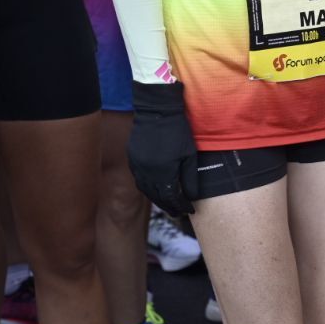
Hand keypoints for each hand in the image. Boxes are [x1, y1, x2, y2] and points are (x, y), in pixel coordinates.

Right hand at [129, 81, 199, 215]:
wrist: (157, 110)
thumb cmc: (177, 131)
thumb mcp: (189, 155)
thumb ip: (190, 178)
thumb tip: (192, 197)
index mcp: (163, 172)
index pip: (172, 197)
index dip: (181, 206)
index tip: (189, 211)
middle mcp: (147, 172)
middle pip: (157, 197)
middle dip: (169, 206)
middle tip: (178, 212)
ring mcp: (137, 165)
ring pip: (145, 189)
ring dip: (157, 199)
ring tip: (167, 205)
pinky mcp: (132, 158)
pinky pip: (138, 179)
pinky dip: (147, 187)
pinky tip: (155, 189)